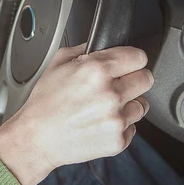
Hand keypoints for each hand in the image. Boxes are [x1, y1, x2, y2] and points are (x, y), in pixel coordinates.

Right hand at [0, 44, 153, 184]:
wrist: (36, 138)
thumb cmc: (45, 103)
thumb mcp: (58, 63)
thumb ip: (84, 49)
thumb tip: (103, 45)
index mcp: (97, 70)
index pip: (139, 57)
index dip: (132, 60)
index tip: (127, 65)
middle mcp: (111, 94)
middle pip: (146, 79)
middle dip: (133, 80)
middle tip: (117, 86)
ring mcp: (116, 119)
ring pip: (142, 105)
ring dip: (128, 105)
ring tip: (105, 108)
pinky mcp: (118, 140)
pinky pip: (133, 127)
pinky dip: (121, 126)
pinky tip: (101, 123)